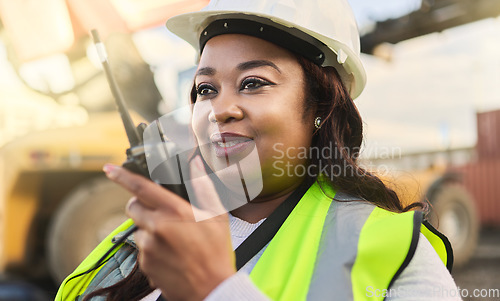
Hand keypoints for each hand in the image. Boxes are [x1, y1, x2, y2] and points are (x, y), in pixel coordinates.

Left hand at [103, 156, 235, 300]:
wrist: (211, 289)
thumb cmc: (216, 252)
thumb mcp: (217, 216)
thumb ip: (204, 188)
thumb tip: (197, 165)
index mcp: (175, 211)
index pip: (141, 187)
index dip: (122, 176)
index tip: (109, 169)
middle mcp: (158, 227)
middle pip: (133, 207)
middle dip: (141, 205)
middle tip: (160, 213)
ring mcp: (149, 247)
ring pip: (138, 229)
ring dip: (149, 230)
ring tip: (172, 240)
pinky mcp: (145, 264)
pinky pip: (142, 250)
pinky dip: (151, 248)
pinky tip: (169, 254)